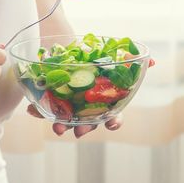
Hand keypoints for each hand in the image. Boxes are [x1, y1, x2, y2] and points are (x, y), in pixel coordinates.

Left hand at [25, 57, 154, 137]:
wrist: (70, 50)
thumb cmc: (95, 58)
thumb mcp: (113, 57)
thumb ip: (131, 61)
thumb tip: (152, 61)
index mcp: (104, 101)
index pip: (113, 117)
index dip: (113, 122)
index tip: (111, 124)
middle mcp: (87, 108)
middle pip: (88, 124)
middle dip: (84, 129)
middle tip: (78, 131)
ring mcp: (69, 107)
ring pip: (66, 121)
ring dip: (60, 125)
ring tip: (57, 128)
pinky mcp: (52, 101)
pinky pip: (45, 110)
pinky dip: (38, 111)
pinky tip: (31, 109)